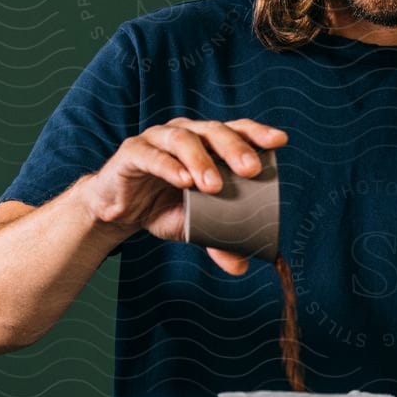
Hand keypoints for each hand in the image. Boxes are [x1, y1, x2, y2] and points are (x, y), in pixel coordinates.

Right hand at [82, 117, 287, 274]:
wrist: (117, 211)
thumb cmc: (160, 207)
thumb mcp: (192, 225)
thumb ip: (217, 240)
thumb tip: (242, 265)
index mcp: (206, 144)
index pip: (236, 130)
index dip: (256, 133)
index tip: (279, 142)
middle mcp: (185, 134)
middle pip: (213, 131)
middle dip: (234, 148)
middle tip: (250, 170)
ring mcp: (157, 139)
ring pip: (183, 139)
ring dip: (201, 161)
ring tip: (214, 186)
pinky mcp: (132, 152)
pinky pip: (151, 155)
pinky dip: (169, 166)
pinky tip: (183, 180)